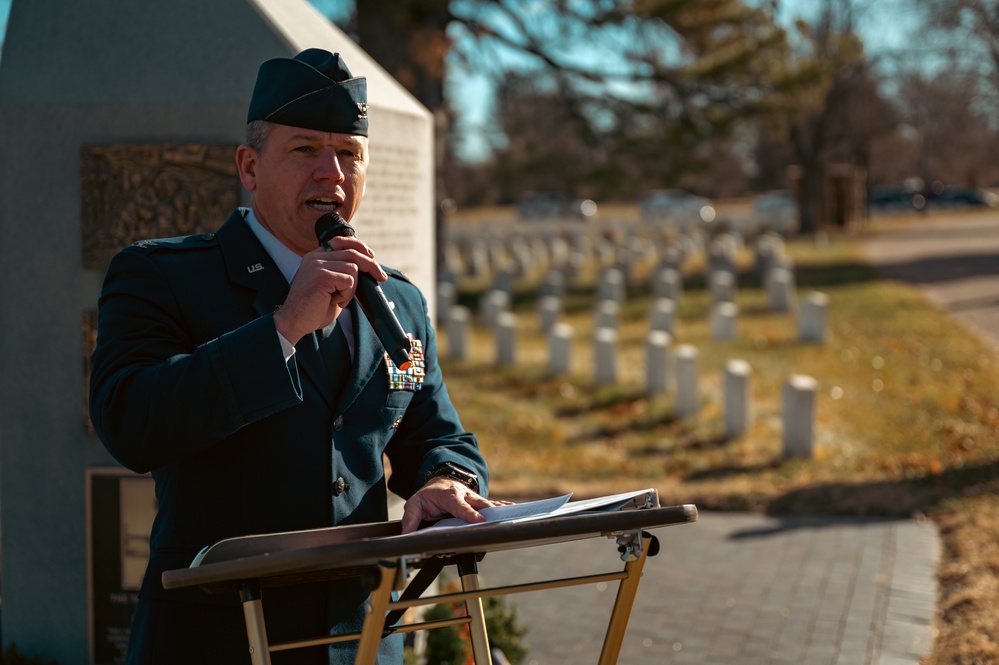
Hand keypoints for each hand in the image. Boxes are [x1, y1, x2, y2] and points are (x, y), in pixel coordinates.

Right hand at [273, 236, 387, 344]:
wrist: (295, 322)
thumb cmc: (314, 309)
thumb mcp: (331, 286)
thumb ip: (342, 273)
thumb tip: (368, 267)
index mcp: (316, 256)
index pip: (341, 241)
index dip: (359, 247)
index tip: (372, 256)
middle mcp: (315, 257)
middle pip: (352, 253)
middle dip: (371, 265)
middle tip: (382, 277)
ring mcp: (317, 264)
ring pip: (353, 268)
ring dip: (352, 288)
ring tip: (338, 299)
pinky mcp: (322, 275)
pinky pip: (349, 280)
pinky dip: (347, 294)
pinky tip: (334, 301)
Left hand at [400, 477, 508, 533]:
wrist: (438, 483)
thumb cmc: (428, 496)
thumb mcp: (414, 505)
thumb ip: (411, 520)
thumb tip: (407, 534)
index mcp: (448, 496)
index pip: (459, 506)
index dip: (469, 513)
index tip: (479, 520)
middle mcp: (463, 495)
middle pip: (477, 504)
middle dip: (487, 512)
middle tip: (497, 521)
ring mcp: (472, 498)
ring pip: (486, 504)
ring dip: (497, 509)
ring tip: (510, 514)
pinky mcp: (477, 502)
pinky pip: (490, 505)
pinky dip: (501, 507)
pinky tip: (512, 509)